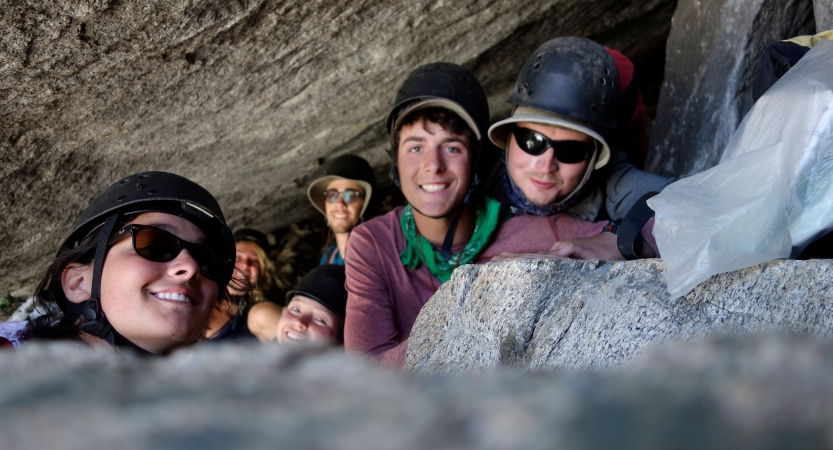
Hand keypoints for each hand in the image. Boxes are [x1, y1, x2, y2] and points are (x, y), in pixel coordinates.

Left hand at [490, 232, 623, 261]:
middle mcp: (560, 255)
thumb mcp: (581, 260)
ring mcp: (570, 254)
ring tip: (504, 260)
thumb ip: (566, 257)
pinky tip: (541, 258)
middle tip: (491, 262)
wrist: (622, 245)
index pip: (532, 260)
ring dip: (524, 258)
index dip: (514, 261)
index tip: (496, 263)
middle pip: (531, 257)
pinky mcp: (583, 253)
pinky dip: (556, 254)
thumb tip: (553, 253)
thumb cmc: (601, 255)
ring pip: (543, 256)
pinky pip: (567, 252)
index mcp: (558, 258)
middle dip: (511, 260)